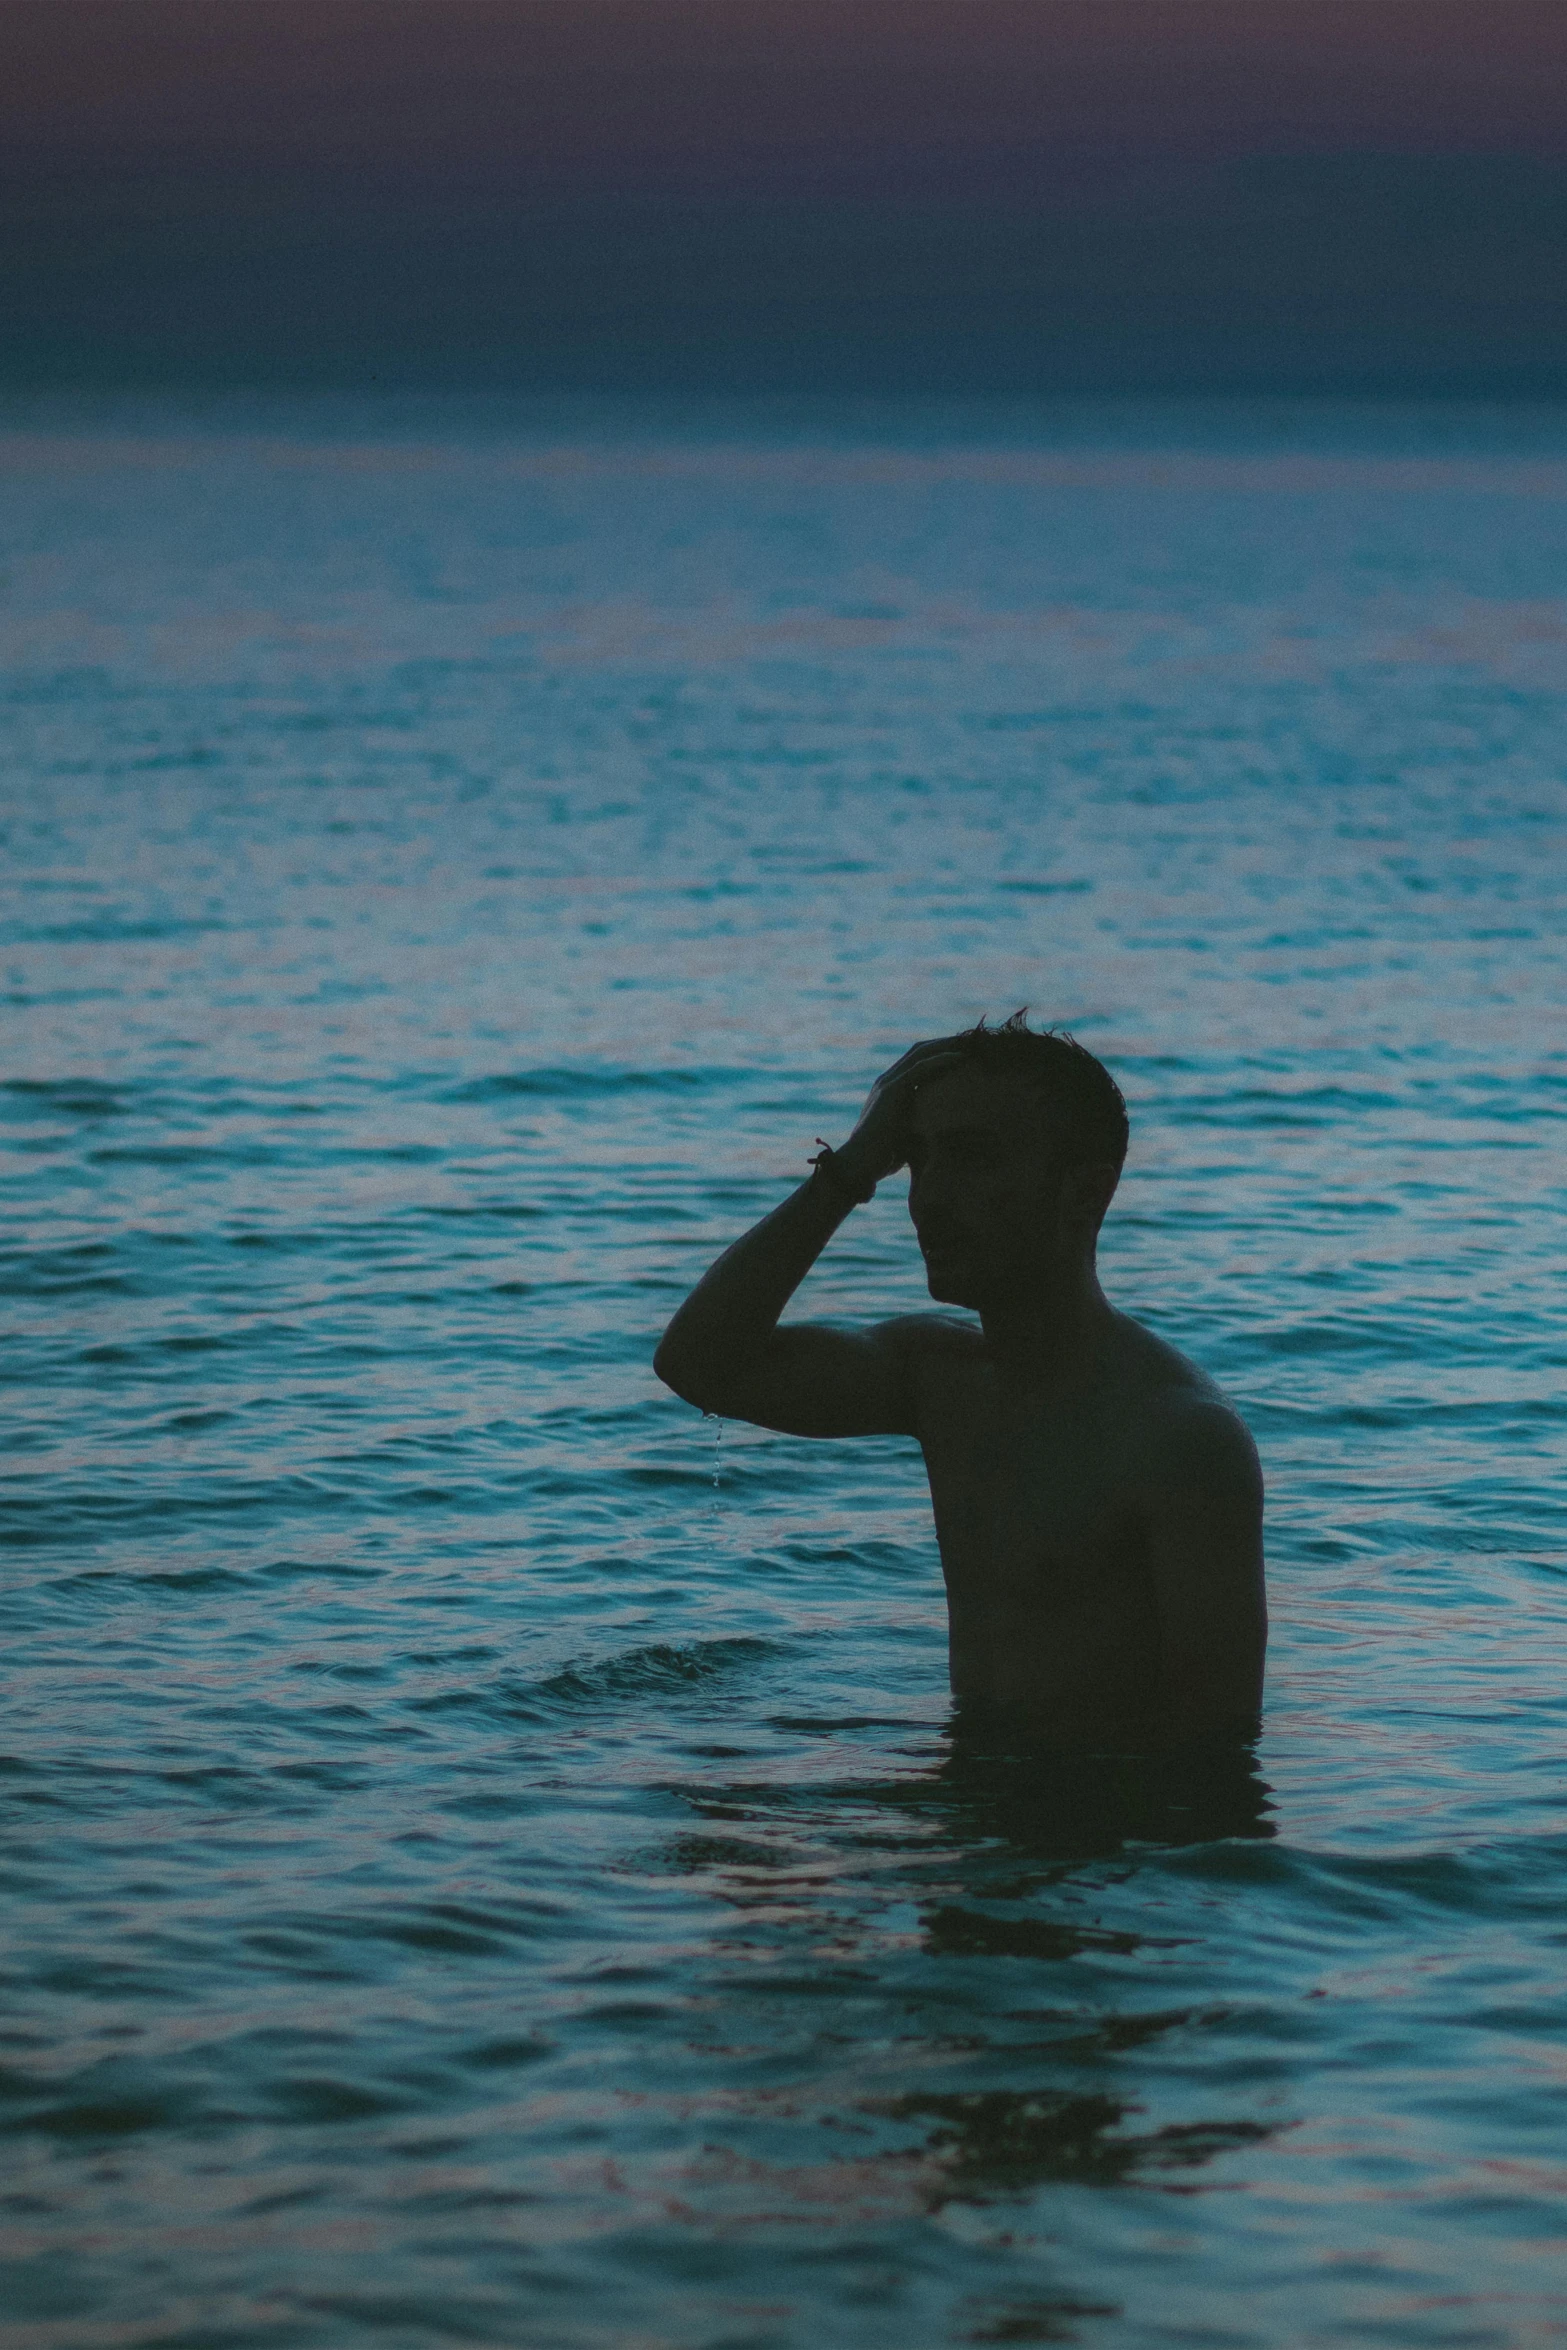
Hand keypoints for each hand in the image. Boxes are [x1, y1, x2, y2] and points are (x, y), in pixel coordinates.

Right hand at [833, 1038, 966, 1188]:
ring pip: (921, 1053)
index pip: (918, 1059)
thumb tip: (952, 1130)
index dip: (941, 1051)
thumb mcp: (910, 1135)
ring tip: (971, 1043)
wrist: (859, 1166)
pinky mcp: (891, 1091)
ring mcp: (888, 1083)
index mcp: (891, 1088)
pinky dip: (941, 1060)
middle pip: (920, 1050)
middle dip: (947, 1043)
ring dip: (947, 1045)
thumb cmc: (885, 1157)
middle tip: (973, 1042)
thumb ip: (925, 1124)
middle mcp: (888, 1080)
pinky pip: (919, 1068)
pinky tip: (960, 1057)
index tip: (967, 1051)